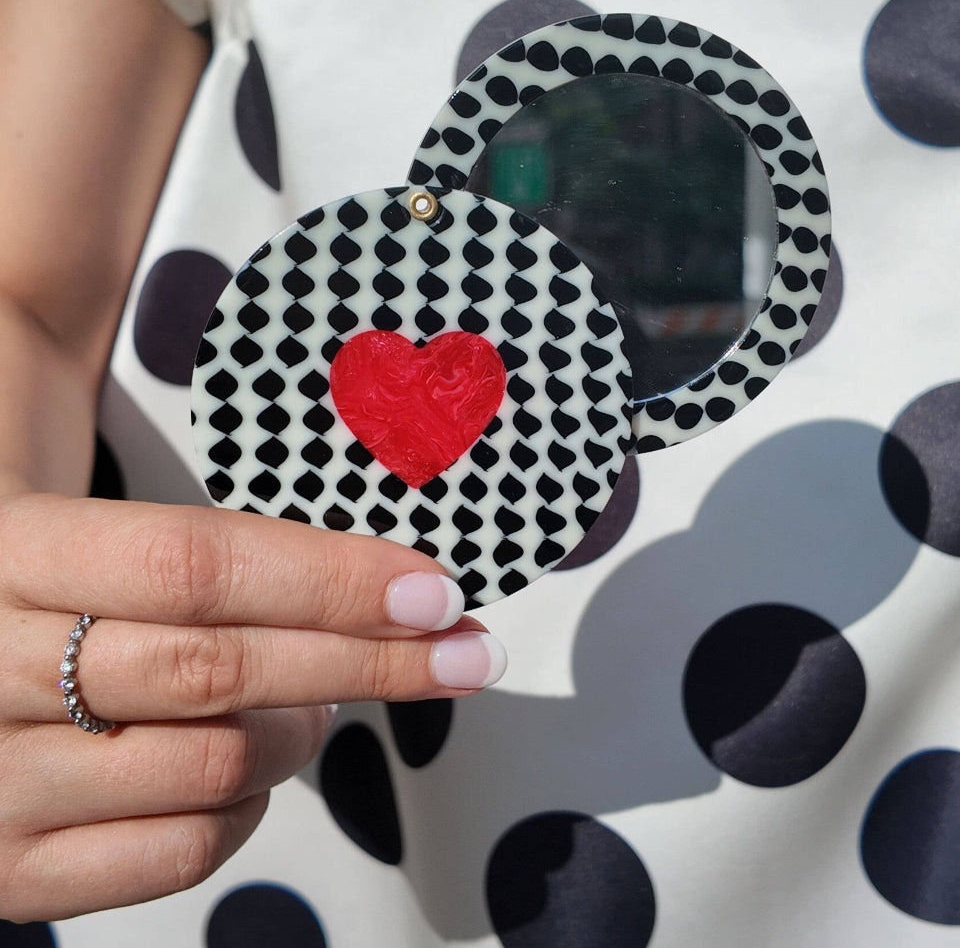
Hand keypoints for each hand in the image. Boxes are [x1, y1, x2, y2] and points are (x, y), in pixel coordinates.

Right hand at [0, 493, 504, 921]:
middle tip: (462, 653)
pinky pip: (186, 851)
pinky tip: (252, 767)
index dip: (330, 578)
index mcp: (23, 555)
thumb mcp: (105, 543)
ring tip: (316, 700)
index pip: (197, 564)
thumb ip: (222, 560)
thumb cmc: (64, 598)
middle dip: (368, 660)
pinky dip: (252, 807)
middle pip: (221, 668)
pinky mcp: (14, 869)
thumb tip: (394, 594)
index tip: (433, 589)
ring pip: (218, 765)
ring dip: (304, 731)